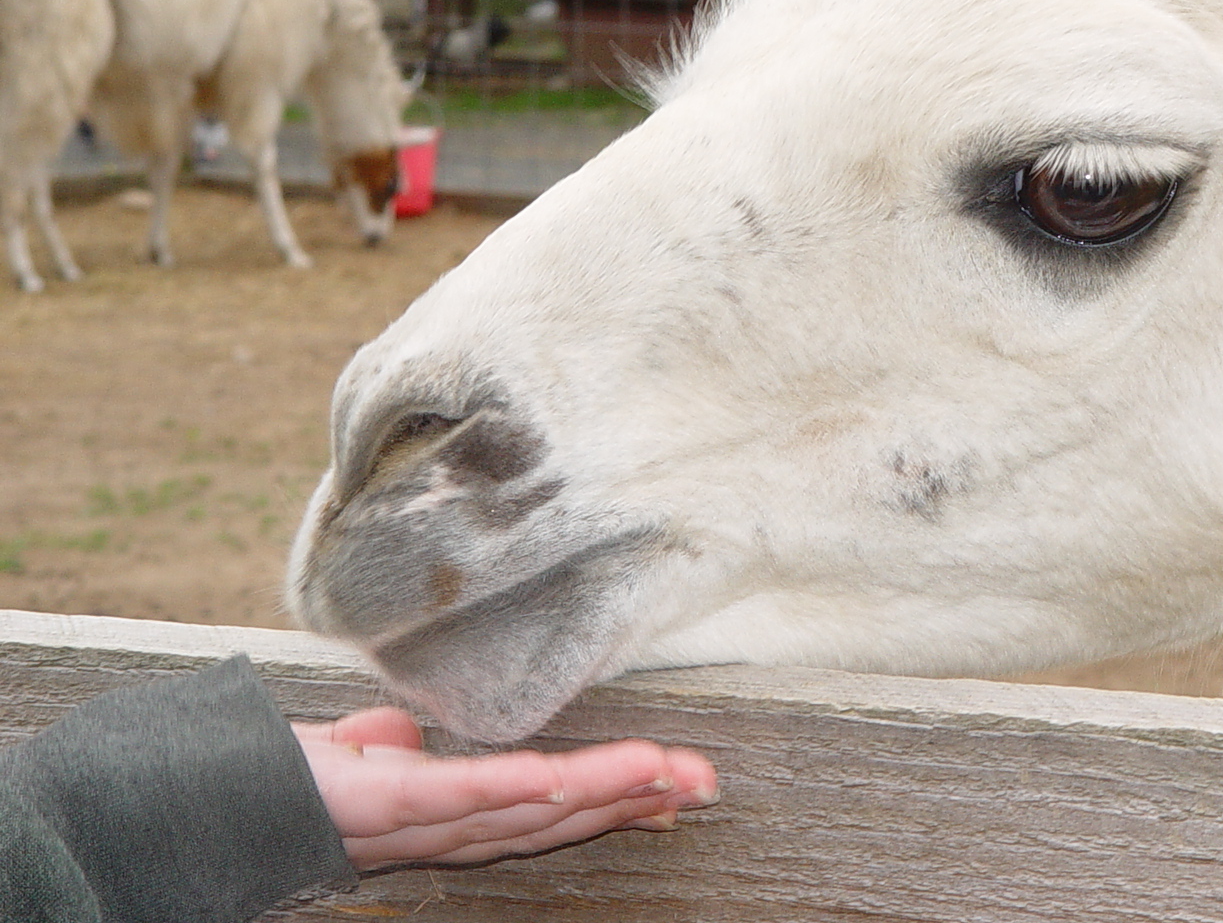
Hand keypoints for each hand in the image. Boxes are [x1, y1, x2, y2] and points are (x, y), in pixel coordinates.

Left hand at [294, 706, 717, 867]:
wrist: (176, 803)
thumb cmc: (252, 784)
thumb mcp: (324, 761)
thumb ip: (367, 749)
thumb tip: (396, 731)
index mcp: (428, 818)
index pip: (530, 811)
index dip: (603, 802)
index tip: (669, 786)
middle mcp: (428, 835)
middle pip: (543, 820)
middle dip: (628, 801)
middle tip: (702, 783)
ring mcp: (401, 825)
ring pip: (516, 812)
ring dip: (597, 796)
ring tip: (664, 775)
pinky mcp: (368, 805)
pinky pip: (452, 799)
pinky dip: (511, 793)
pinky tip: (563, 781)